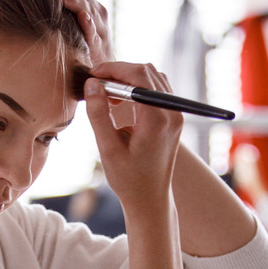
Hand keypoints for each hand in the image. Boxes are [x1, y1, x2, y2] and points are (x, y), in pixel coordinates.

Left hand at [49, 0, 113, 65]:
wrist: (104, 70)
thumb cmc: (84, 42)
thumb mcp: (73, 18)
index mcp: (88, 0)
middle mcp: (95, 9)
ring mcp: (99, 25)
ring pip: (87, 6)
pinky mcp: (99, 43)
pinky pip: (94, 31)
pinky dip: (88, 23)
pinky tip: (82, 17)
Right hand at [82, 62, 182, 203]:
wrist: (150, 199)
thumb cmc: (128, 179)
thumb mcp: (107, 149)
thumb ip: (99, 114)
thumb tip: (92, 84)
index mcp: (157, 120)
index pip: (138, 76)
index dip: (114, 69)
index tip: (93, 75)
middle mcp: (172, 113)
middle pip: (147, 72)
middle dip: (119, 72)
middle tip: (96, 85)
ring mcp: (175, 115)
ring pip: (153, 78)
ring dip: (128, 79)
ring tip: (107, 96)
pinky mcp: (173, 118)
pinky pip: (157, 90)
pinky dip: (138, 88)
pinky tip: (121, 103)